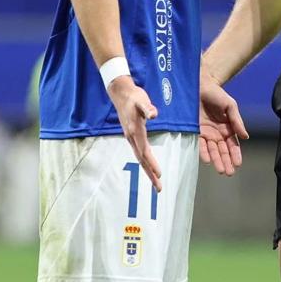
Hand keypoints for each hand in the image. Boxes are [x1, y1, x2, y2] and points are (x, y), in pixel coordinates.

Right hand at [108, 76, 161, 190]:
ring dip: (148, 170)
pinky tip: (149, 166)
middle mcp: (132, 137)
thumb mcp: (142, 100)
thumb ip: (148, 108)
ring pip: (140, 157)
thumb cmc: (134, 96)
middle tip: (159, 188)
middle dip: (150, 174)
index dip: (152, 163)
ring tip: (156, 182)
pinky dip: (145, 161)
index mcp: (135, 131)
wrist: (121, 92)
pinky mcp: (132, 135)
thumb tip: (154, 114)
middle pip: (142, 159)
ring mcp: (131, 137)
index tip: (160, 175)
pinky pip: (139, 152)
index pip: (145, 151)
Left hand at [198, 72, 248, 175]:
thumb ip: (237, 121)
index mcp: (228, 128)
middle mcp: (217, 133)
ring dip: (217, 160)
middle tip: (229, 173)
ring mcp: (206, 133)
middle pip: (223, 150)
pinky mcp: (195, 131)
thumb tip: (246, 136)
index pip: (233, 144)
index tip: (238, 164)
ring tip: (221, 170)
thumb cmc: (217, 94)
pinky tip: (208, 160)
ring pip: (212, 150)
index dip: (236, 154)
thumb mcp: (230, 106)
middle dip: (226, 161)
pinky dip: (204, 152)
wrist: (199, 85)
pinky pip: (200, 144)